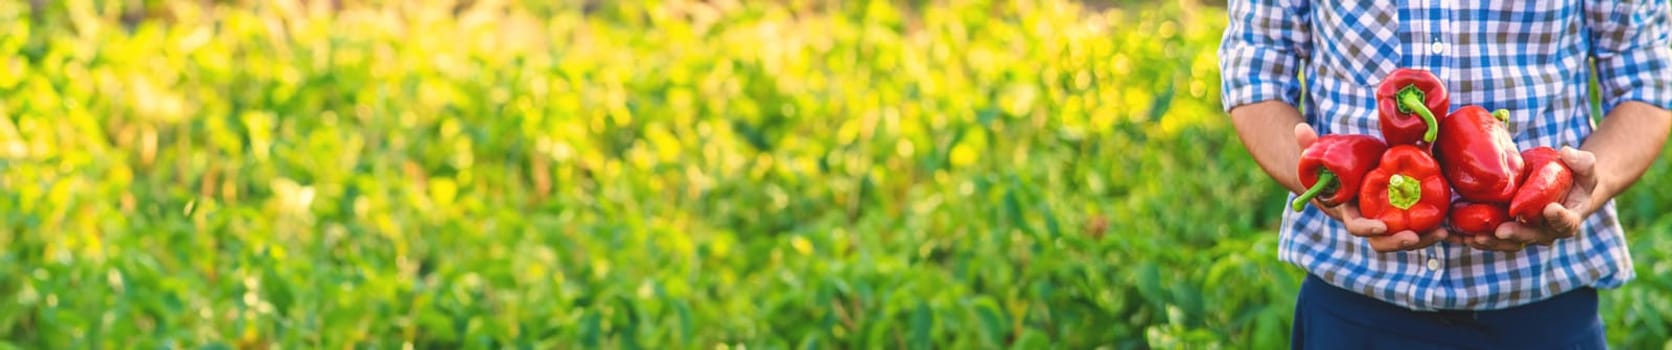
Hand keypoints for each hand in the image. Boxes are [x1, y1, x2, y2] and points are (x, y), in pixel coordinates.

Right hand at [1296, 124, 1449, 251]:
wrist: (1350, 179)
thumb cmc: (1336, 170)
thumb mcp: (1324, 159)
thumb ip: (1311, 147)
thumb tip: (1300, 128)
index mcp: (1350, 212)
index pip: (1356, 226)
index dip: (1367, 229)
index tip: (1380, 226)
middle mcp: (1370, 223)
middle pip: (1382, 242)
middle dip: (1398, 242)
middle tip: (1414, 237)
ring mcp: (1389, 223)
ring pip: (1405, 239)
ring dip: (1423, 239)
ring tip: (1442, 232)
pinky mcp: (1405, 219)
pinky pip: (1420, 230)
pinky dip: (1434, 230)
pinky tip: (1451, 227)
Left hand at [1463, 147, 1599, 251]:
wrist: (1559, 188)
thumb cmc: (1574, 177)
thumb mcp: (1584, 168)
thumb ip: (1580, 161)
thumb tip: (1567, 152)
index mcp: (1567, 218)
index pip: (1565, 222)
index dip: (1558, 218)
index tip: (1549, 210)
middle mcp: (1544, 231)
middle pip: (1530, 236)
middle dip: (1515, 234)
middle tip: (1501, 230)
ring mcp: (1522, 232)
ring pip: (1505, 242)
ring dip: (1487, 241)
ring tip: (1470, 237)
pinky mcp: (1503, 228)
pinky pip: (1486, 236)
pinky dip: (1467, 237)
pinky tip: (1450, 235)